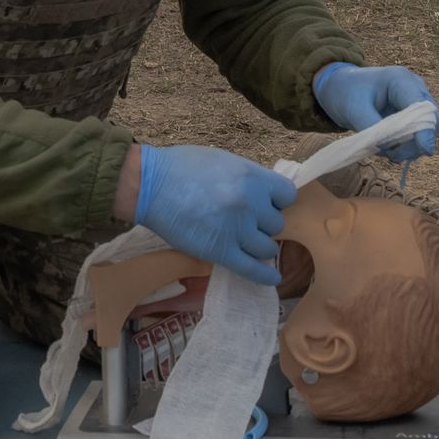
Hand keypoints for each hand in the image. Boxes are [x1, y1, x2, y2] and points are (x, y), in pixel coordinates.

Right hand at [130, 144, 296, 285]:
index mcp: (252, 176)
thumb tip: (265, 195)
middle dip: (264, 224)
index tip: (268, 204)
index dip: (278, 201)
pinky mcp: (220, 251)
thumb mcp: (224, 160)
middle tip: (248, 222)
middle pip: (277, 223)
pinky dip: (265, 276)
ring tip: (248, 243)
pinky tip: (272, 277)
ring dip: (260, 246)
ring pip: (267, 247)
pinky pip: (252, 269)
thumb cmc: (182, 167)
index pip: (287, 195)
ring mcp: (237, 229)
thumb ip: (249, 178)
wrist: (150, 185)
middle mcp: (250, 203)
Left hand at [312, 61, 438, 161]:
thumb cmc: (346, 93)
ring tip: (385, 151)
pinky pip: (418, 134)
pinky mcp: (413, 114)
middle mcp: (414, 88)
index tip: (425, 150)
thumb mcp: (354, 110)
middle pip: (432, 120)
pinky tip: (388, 147)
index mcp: (400, 80)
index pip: (422, 106)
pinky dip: (406, 145)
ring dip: (410, 147)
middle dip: (417, 142)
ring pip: (427, 130)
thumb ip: (373, 128)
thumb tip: (391, 148)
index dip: (426, 129)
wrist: (341, 87)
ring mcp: (416, 101)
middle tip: (393, 155)